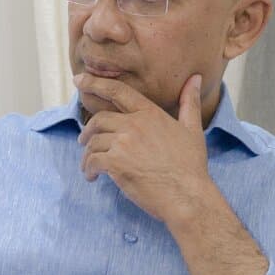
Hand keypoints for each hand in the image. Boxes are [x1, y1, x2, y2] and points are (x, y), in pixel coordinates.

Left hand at [75, 70, 212, 226]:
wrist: (187, 196)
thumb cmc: (191, 166)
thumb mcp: (193, 129)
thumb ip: (190, 103)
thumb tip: (195, 78)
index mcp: (150, 114)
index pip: (118, 91)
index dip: (95, 83)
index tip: (79, 80)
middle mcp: (135, 124)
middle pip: (99, 119)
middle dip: (87, 130)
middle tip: (83, 140)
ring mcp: (124, 144)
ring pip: (93, 142)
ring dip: (87, 154)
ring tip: (89, 166)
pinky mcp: (116, 163)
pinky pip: (92, 161)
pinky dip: (88, 169)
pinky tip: (92, 177)